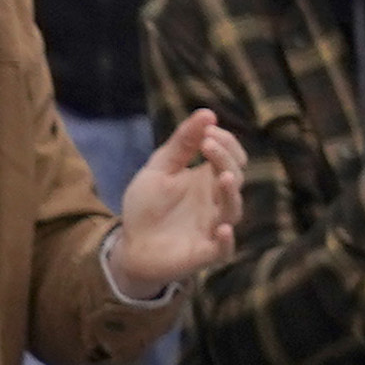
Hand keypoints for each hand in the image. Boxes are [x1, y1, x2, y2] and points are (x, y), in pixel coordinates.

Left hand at [110, 107, 245, 291]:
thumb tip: (207, 113)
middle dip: (224, 158)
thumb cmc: (147, 207)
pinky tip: (223, 229)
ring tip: (221, 177)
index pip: (230, 156)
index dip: (224, 142)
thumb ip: (180, 144)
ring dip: (230, 193)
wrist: (129, 247)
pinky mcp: (206, 252)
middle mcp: (216, 200)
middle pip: (234, 176)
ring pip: (233, 209)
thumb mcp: (159, 169)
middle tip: (207, 144)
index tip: (207, 131)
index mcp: (207, 179)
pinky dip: (226, 240)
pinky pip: (224, 248)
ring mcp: (213, 226)